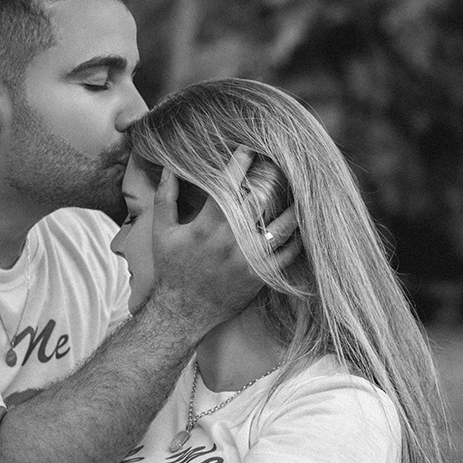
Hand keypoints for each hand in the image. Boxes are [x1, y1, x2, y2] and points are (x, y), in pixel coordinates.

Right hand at [147, 147, 298, 330]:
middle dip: (271, 177)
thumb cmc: (171, 270)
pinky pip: (287, 254)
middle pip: (260, 200)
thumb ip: (165, 198)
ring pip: (281, 226)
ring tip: (299, 190)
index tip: (249, 149)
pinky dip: (296, 238)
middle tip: (278, 163)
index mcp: (207, 226)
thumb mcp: (162, 233)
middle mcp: (232, 241)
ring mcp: (249, 260)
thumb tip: (169, 168)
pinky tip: (300, 224)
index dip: (240, 163)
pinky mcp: (261, 276)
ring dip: (292, 206)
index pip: (228, 185)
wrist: (182, 313)